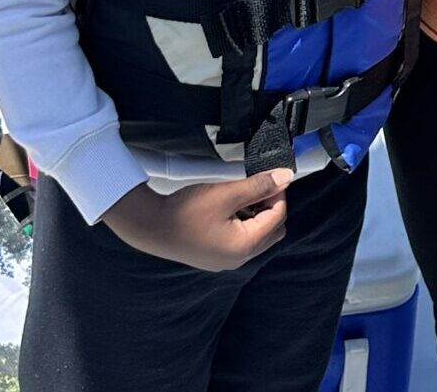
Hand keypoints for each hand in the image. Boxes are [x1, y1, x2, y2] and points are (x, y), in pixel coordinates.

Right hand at [100, 169, 293, 271]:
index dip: (278, 194)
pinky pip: (240, 241)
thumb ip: (259, 185)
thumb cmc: (185, 212)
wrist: (151, 226)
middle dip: (270, 206)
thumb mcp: (227, 193)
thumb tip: (285, 177)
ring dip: (256, 214)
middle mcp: (239, 259)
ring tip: (240, 196)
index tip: (272, 177)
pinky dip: (242, 223)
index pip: (278, 217)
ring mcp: (226, 260)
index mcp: (245, 246)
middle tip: (258, 186)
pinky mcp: (215, 256)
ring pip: (257, 236)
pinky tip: (229, 208)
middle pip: (272, 230)